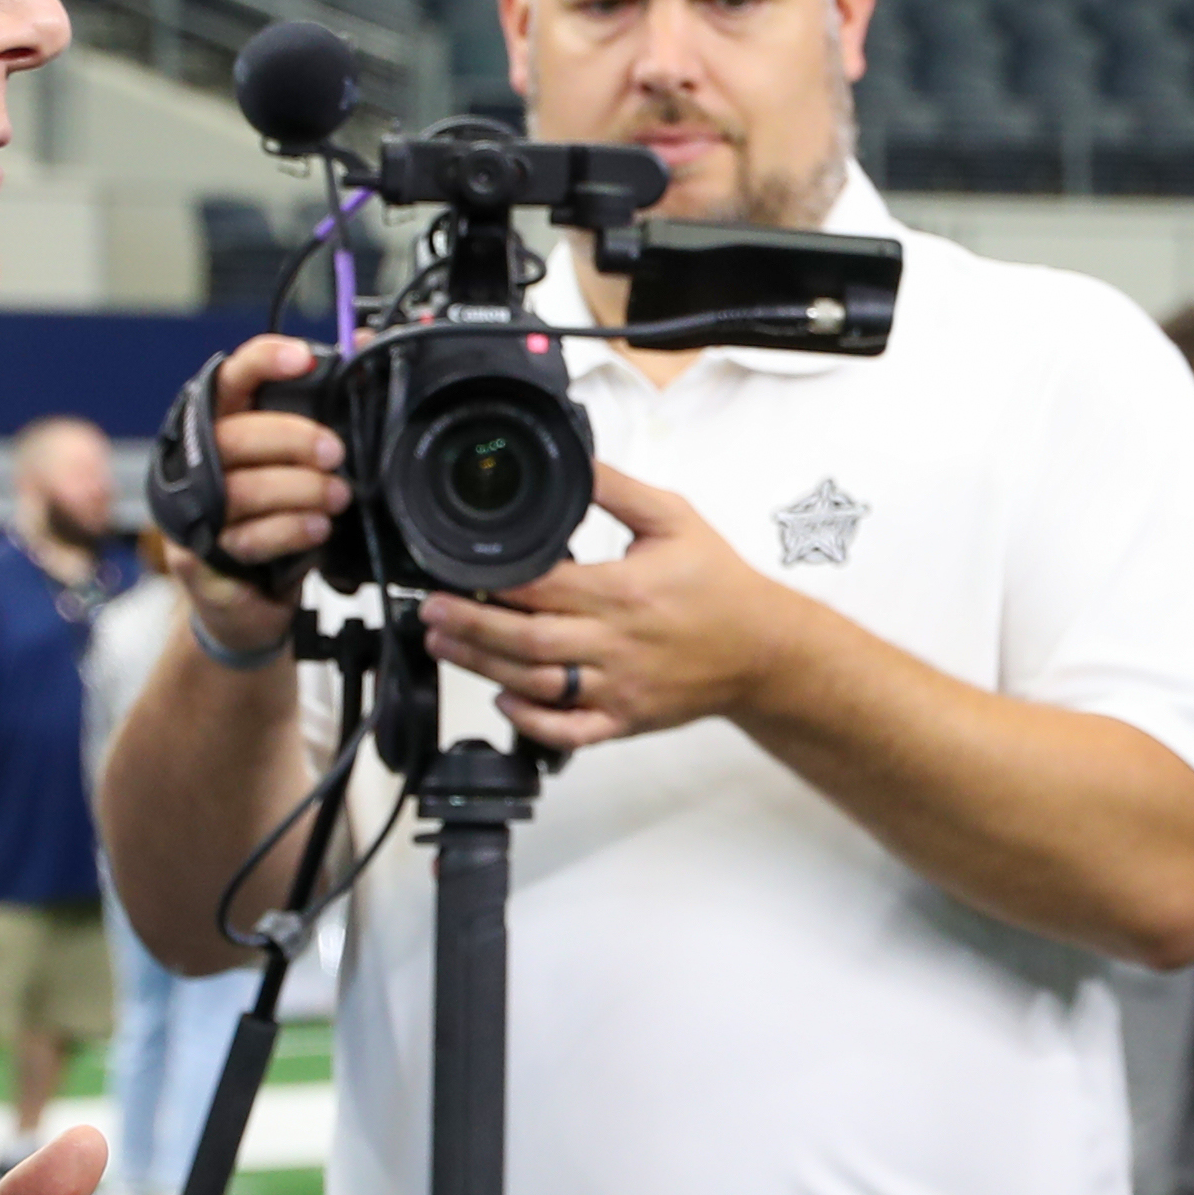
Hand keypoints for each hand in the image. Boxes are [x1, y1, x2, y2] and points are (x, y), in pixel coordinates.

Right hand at [184, 336, 349, 649]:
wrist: (246, 604)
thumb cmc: (271, 523)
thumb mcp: (298, 466)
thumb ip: (320, 412)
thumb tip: (362, 344)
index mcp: (218, 428)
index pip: (229, 380)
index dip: (262, 362)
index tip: (303, 358)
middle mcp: (195, 464)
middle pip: (235, 436)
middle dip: (293, 439)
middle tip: (334, 453)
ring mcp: (190, 513)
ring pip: (242, 490)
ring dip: (299, 491)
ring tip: (335, 497)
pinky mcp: (197, 559)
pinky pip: (246, 537)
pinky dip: (289, 531)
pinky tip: (317, 529)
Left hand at [416, 465, 786, 748]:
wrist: (763, 650)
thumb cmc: (719, 585)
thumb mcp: (674, 519)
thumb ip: (617, 489)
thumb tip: (572, 463)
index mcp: (624, 593)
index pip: (543, 587)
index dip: (493, 581)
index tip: (457, 571)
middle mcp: (617, 645)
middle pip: (527, 640)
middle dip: (470, 625)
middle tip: (430, 610)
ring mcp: (619, 688)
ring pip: (537, 684)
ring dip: (483, 667)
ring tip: (445, 644)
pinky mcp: (625, 720)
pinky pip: (569, 732)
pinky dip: (530, 722)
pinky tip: (503, 701)